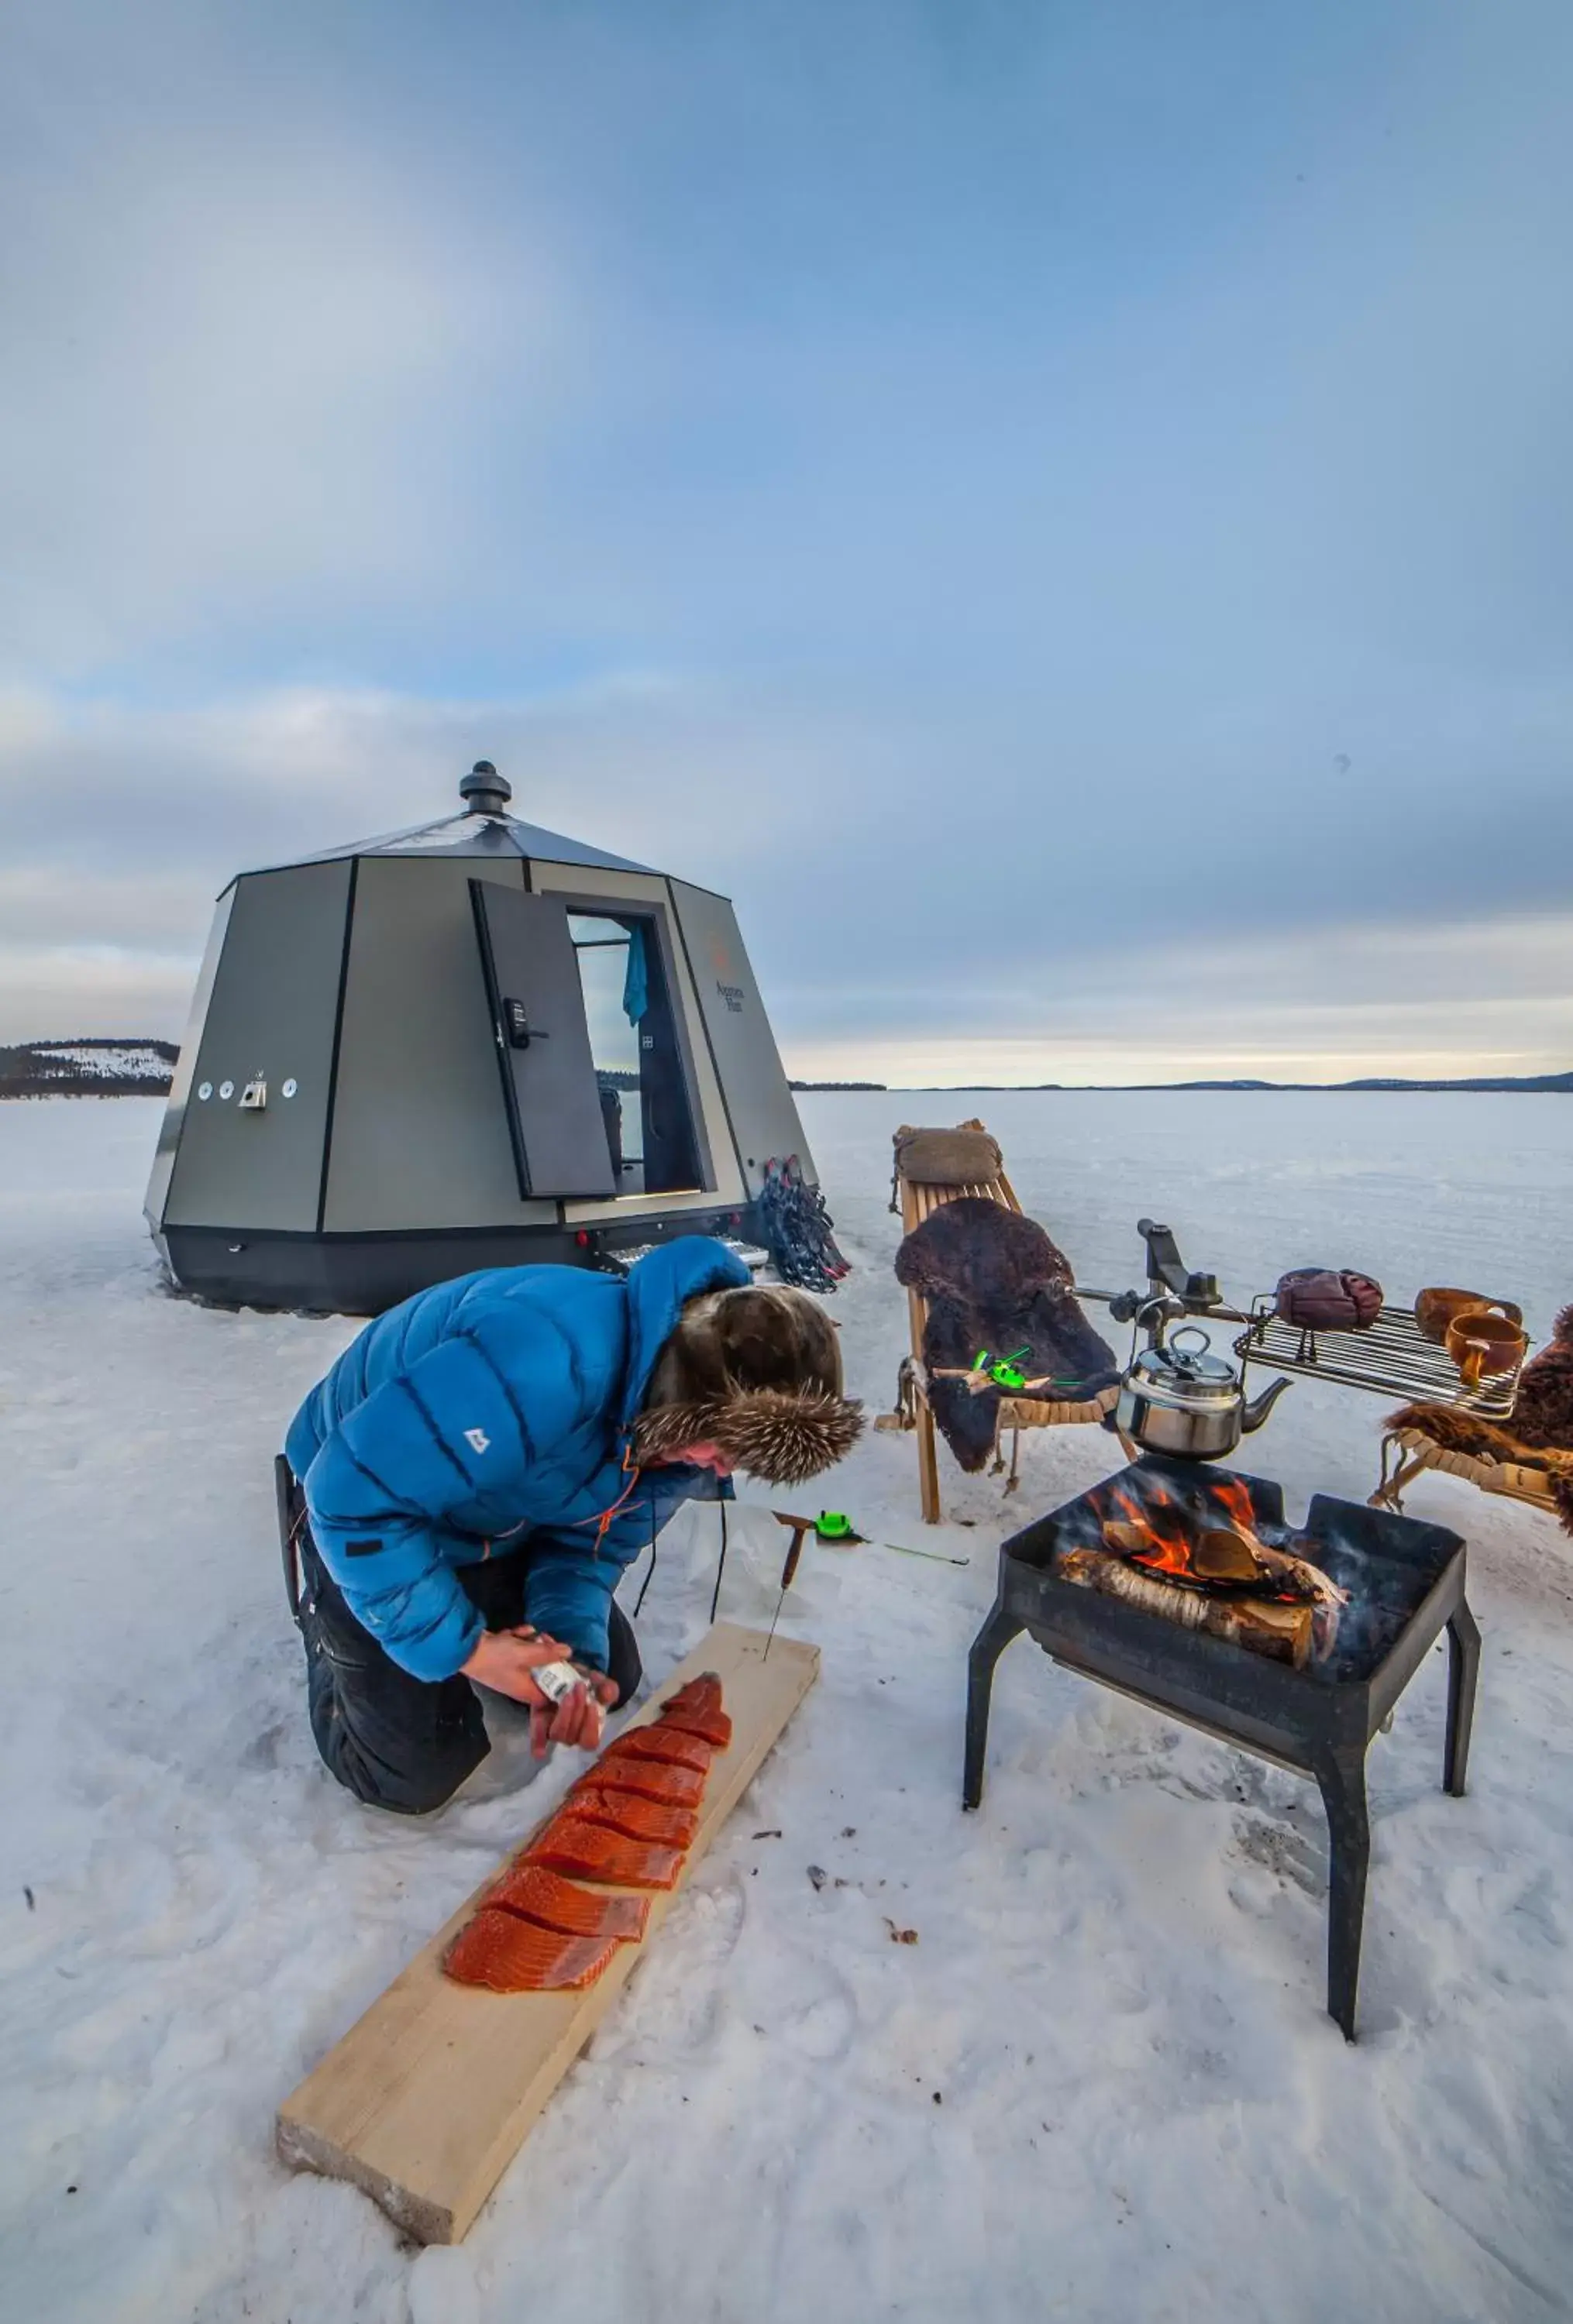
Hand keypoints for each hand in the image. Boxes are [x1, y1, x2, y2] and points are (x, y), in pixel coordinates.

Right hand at [460, 1625, 575, 1707]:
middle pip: (542, 1672)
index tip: (568, 1665)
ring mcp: (510, 1672)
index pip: (550, 1695)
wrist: (465, 1650)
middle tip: (546, 1639)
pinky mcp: (501, 1660)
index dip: (561, 1682)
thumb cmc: (497, 1657)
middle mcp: (519, 1685)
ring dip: (531, 1643)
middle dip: (546, 1654)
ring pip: (529, 1658)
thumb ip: (548, 1653)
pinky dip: (518, 1641)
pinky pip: (516, 1651)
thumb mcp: (526, 1654)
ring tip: (530, 1633)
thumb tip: (568, 1652)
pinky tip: (517, 1631)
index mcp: (527, 1691)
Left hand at [529, 1668, 618, 1761]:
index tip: (593, 1704)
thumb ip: (607, 1688)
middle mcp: (570, 1732)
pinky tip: (540, 1751)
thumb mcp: (597, 1681)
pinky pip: (538, 1735)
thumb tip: (608, 1695)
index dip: (591, 1727)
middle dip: (578, 1713)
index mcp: (587, 1726)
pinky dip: (538, 1743)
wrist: (558, 1670)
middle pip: (573, 1736)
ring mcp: (553, 1727)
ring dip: (565, 1715)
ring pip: (558, 1734)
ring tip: (568, 1693)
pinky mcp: (538, 1720)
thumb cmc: (581, 1679)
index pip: (590, 1741)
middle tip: (580, 1688)